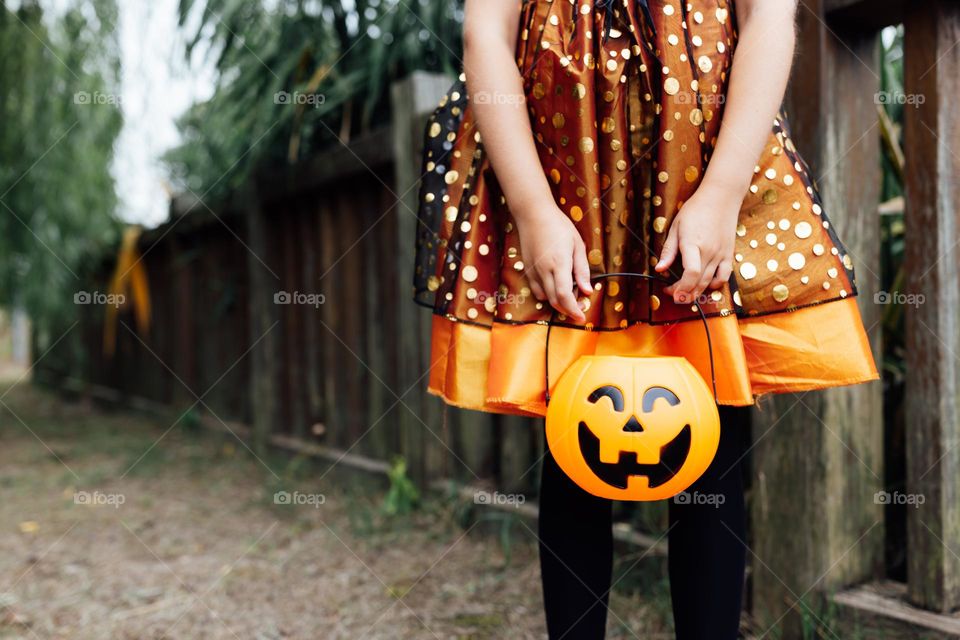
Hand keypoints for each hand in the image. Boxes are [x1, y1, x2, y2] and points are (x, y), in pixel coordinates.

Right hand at [516, 205, 591, 321]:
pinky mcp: (528, 269)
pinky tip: (555, 286)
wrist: (533, 214)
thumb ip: (582, 269)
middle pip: (555, 300)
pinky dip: (547, 295)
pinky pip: (537, 290)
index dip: (573, 310)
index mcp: (560, 263)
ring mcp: (534, 270)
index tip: (582, 317)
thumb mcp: (577, 244)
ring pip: (545, 297)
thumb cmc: (558, 226)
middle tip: (579, 309)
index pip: (565, 295)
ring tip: (570, 293)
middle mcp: (544, 270)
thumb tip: (587, 290)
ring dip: (558, 302)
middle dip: (568, 310)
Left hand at [655, 185, 740, 304]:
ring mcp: (721, 254)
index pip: (690, 273)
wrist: (721, 197)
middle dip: (684, 293)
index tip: (669, 290)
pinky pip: (725, 276)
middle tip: (673, 293)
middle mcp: (709, 252)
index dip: (680, 287)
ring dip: (697, 292)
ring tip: (685, 294)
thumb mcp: (676, 227)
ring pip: (710, 282)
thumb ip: (668, 250)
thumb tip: (659, 269)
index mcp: (693, 244)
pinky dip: (715, 285)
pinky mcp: (729, 254)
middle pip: (698, 282)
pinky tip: (705, 284)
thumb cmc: (695, 210)